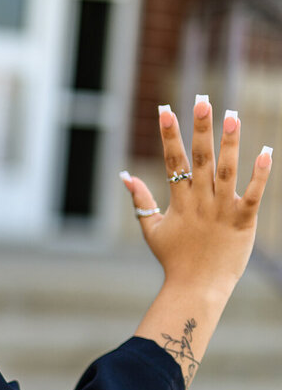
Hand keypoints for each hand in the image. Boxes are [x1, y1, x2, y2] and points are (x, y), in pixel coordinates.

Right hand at [121, 97, 270, 296]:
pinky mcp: (243, 222)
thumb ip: (140, 201)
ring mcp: (222, 211)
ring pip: (226, 171)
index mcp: (179, 202)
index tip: (165, 110)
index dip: (169, 135)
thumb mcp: (152, 229)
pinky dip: (260, 175)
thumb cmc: (174, 260)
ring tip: (232, 115)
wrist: (196, 288)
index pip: (173, 161)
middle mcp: (200, 202)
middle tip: (202, 101)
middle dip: (200, 129)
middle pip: (200, 159)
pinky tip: (266, 152)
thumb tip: (125, 176)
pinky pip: (253, 195)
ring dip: (229, 143)